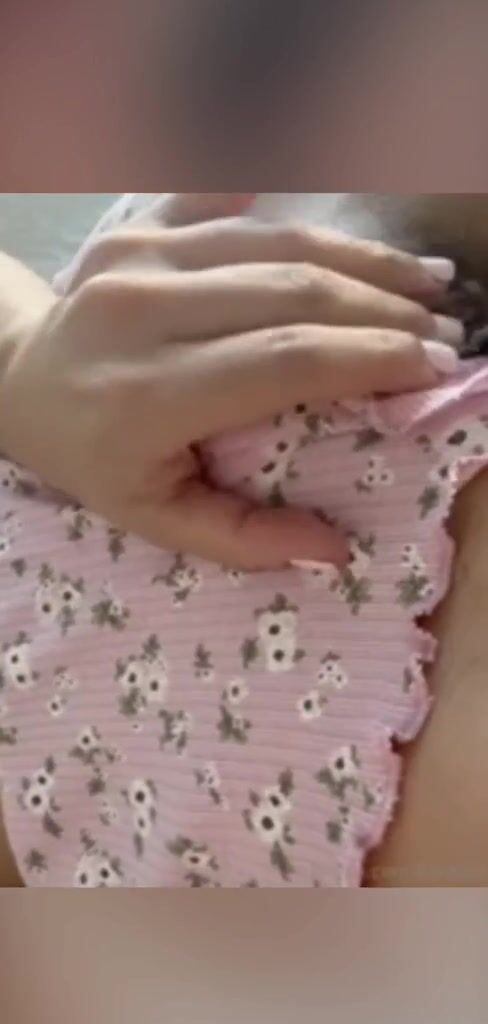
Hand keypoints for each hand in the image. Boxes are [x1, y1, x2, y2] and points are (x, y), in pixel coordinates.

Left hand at [0, 194, 461, 569]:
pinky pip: (226, 201)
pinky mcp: (137, 225)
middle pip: (293, 291)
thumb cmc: (93, 456)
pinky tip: (346, 230)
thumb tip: (335, 551)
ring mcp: (137, 255)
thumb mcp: (152, 516)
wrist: (16, 382)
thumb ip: (241, 538)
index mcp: (148, 393)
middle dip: (383, 310)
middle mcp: (143, 311)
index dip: (371, 358)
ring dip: (361, 258)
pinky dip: (291, 207)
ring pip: (274, 240)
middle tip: (444, 332)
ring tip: (424, 282)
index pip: (287, 359)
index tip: (433, 369)